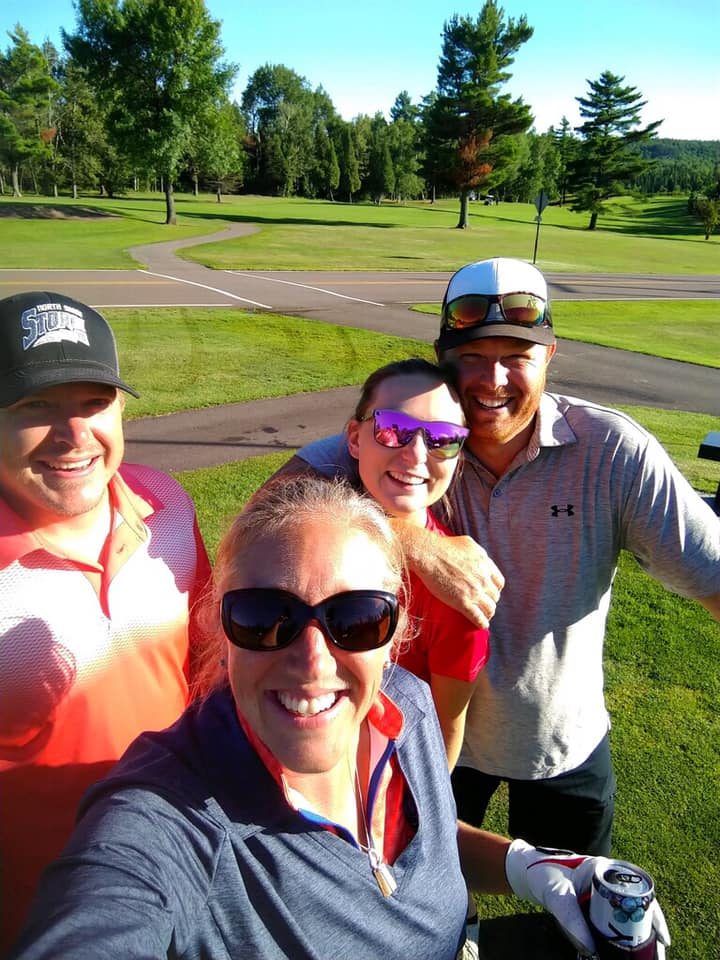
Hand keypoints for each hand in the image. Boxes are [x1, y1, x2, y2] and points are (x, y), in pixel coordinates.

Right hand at [393, 525, 503, 628]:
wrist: (428, 554)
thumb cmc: (443, 546)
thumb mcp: (468, 543)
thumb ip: (478, 553)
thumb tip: (481, 558)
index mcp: (485, 564)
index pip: (499, 582)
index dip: (494, 589)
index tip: (488, 592)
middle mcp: (483, 578)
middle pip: (494, 596)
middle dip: (489, 601)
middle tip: (482, 604)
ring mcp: (474, 591)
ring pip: (489, 608)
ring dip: (487, 613)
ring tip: (483, 616)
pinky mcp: (462, 602)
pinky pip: (478, 617)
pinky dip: (481, 623)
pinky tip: (481, 625)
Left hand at [505, 839, 669, 957]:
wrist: (526, 874)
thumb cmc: (542, 875)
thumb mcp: (557, 897)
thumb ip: (572, 921)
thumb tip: (592, 952)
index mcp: (605, 869)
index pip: (640, 892)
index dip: (655, 916)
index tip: (663, 939)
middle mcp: (608, 879)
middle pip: (638, 907)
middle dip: (649, 933)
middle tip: (658, 957)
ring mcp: (602, 892)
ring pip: (627, 916)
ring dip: (637, 937)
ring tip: (646, 959)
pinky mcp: (595, 905)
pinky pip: (614, 921)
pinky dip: (622, 936)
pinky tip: (626, 954)